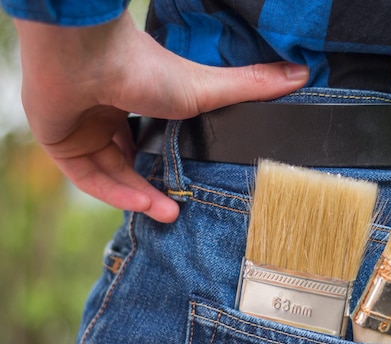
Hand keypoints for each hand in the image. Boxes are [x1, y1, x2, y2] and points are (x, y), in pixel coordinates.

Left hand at [14, 12, 308, 222]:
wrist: (88, 55)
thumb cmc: (147, 66)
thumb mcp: (207, 89)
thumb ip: (252, 86)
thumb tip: (303, 75)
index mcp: (138, 102)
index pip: (152, 141)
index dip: (169, 165)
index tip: (190, 186)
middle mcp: (109, 116)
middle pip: (131, 162)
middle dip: (154, 189)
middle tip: (178, 211)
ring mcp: (84, 130)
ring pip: (111, 174)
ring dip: (139, 197)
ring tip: (168, 214)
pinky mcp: (61, 144)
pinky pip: (89, 179)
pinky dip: (115, 194)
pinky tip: (143, 206)